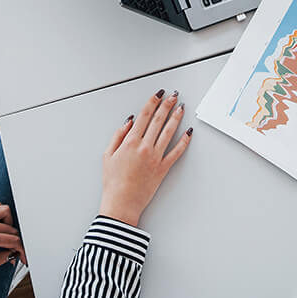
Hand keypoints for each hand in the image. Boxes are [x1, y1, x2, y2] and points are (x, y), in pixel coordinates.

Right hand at [98, 89, 192, 227]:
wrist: (121, 203)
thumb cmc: (112, 182)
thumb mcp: (108, 155)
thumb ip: (118, 135)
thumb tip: (130, 121)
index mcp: (130, 141)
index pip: (145, 115)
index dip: (153, 102)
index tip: (158, 94)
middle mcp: (144, 147)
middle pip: (158, 120)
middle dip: (167, 105)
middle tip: (173, 95)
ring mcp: (155, 157)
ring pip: (169, 132)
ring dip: (176, 118)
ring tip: (181, 107)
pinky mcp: (163, 168)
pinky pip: (176, 152)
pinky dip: (184, 141)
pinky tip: (188, 133)